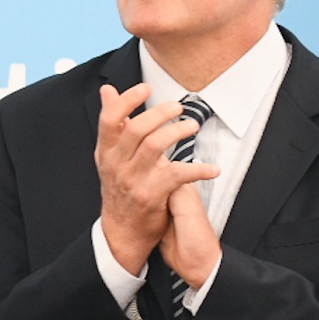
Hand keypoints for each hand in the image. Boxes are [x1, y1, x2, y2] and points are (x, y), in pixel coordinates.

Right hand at [94, 83, 219, 273]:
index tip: (146, 88)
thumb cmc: (120, 188)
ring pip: (155, 145)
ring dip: (178, 132)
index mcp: (105, 151)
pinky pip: (178, 174)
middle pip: (136, 128)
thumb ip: (113, 122)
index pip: (110, 119)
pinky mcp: (151, 195)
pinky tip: (213, 168)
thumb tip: (108, 90)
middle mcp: (116, 164)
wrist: (122, 231)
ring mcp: (133, 180)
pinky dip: (199, 169)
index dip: (127, 100)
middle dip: (160, 113)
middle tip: (179, 108)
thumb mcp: (109, 155)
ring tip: (192, 126)